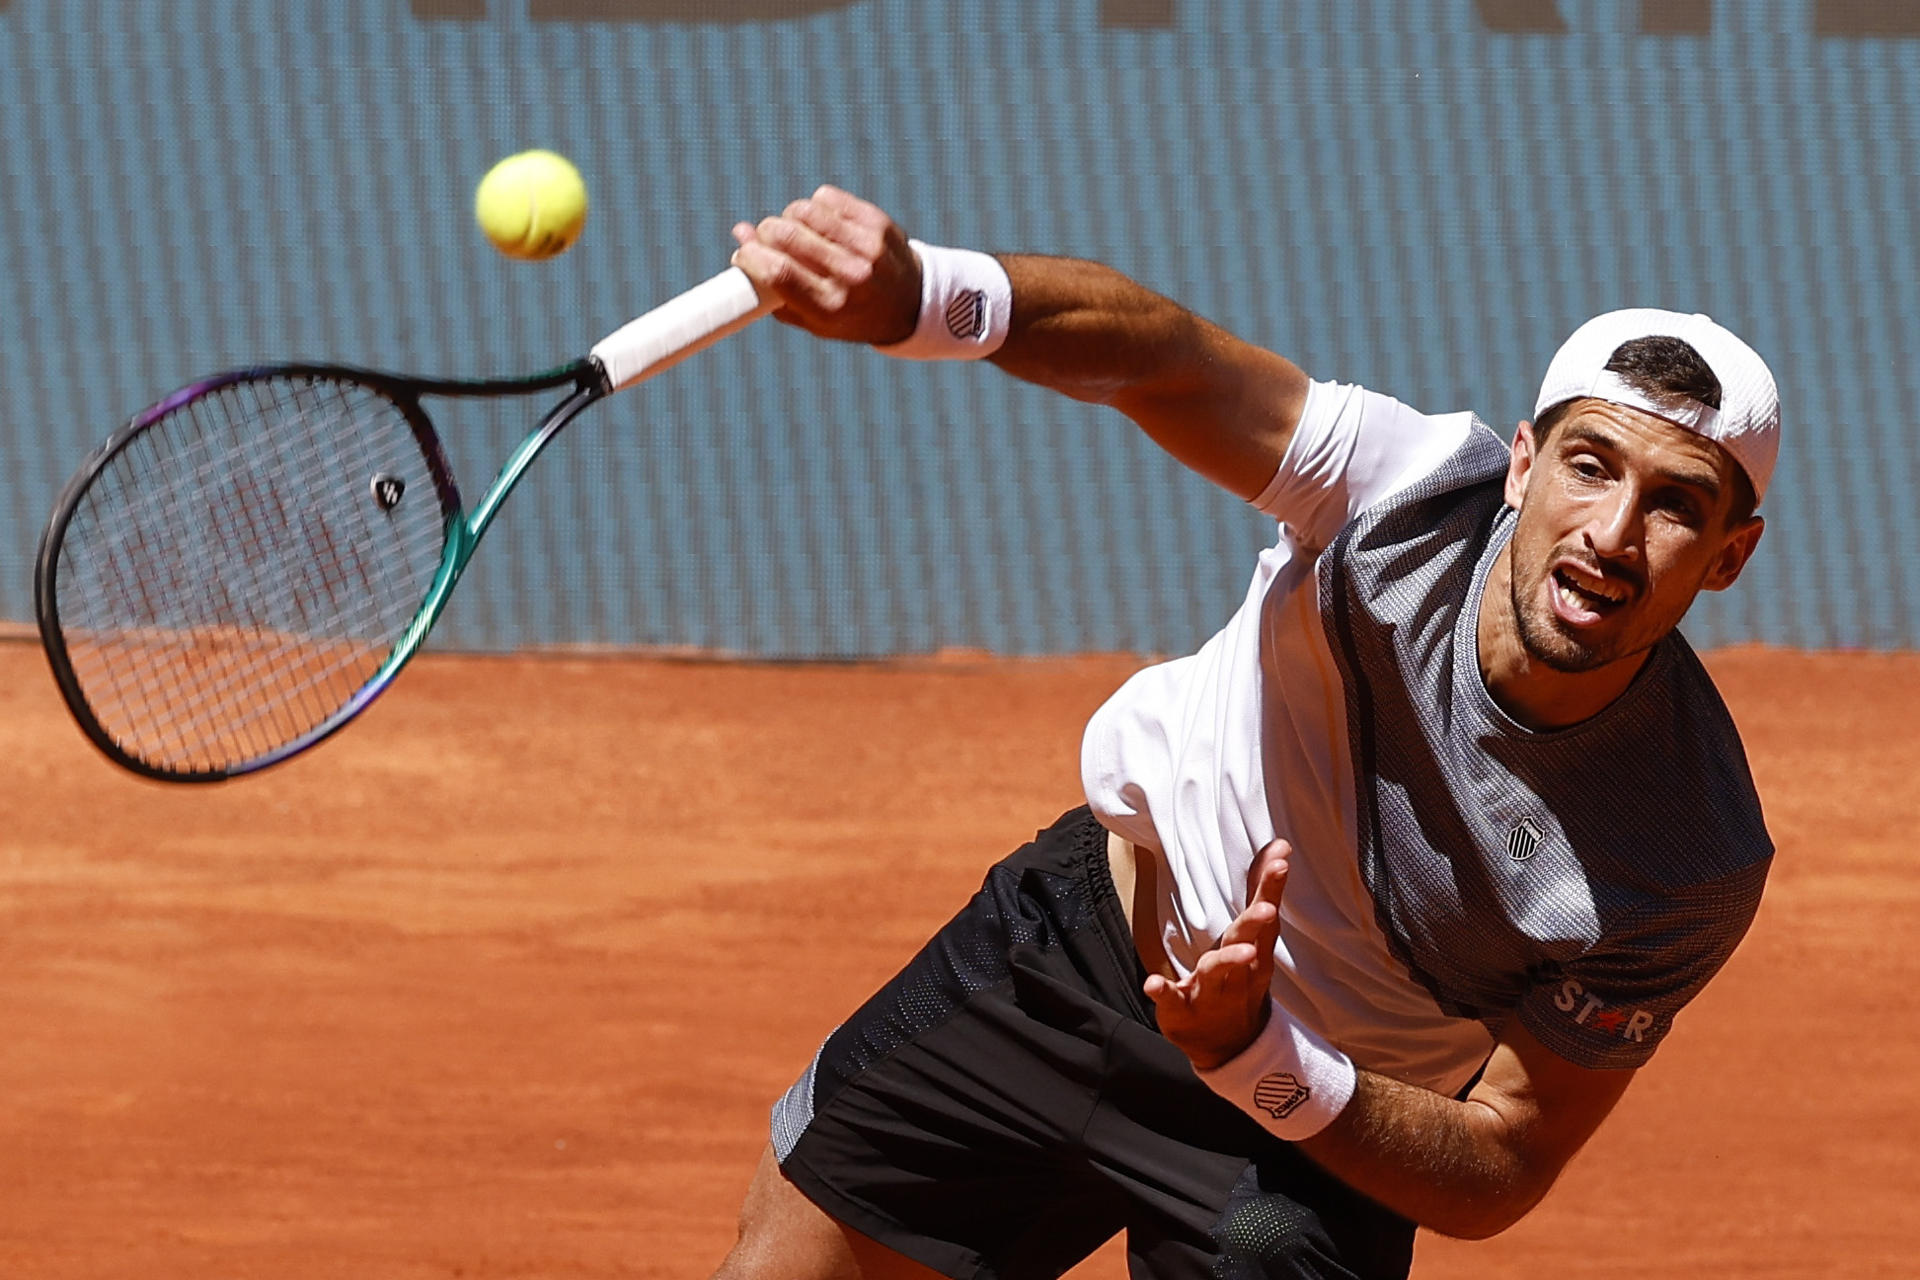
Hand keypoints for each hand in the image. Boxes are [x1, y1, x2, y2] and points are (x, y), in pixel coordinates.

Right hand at [730, 185, 921, 345]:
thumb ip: (771, 289)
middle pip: (786, 236)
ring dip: (788, 218)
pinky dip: (813, 207)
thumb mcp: (812, 319)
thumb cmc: (850, 314)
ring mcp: (866, 245)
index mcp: (831, 307)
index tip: (743, 252)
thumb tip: (739, 239)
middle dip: (765, 233)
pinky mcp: (875, 221)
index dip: (751, 255)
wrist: (911, 303)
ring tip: (795, 233)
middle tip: (766, 240)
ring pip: (802, 210)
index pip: (778, 271)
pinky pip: (824, 198)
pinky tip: (821, 224)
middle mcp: (851, 276)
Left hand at [1145, 839, 1290, 1070]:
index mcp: (1256, 951)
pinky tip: (1152, 982)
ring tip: (1236, 951)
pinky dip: (1163, 991)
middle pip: (1248, 944)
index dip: (1271, 889)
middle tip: (1266, 911)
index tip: (1280, 861)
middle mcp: (1238, 972)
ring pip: (1216, 974)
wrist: (1230, 1045)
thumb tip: (1279, 845)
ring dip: (1226, 961)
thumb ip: (1260, 890)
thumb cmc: (1242, 976)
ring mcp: (1209, 993)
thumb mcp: (1253, 936)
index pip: (1265, 917)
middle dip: (1256, 926)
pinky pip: (1172, 1000)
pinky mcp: (1181, 1010)